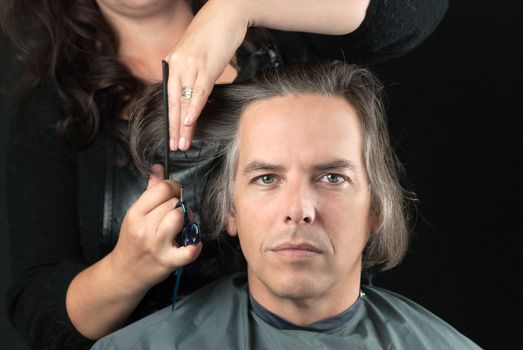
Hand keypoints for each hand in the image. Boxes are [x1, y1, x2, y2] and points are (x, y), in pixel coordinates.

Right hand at [110, 165, 201, 291]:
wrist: (124, 273)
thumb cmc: (132, 241)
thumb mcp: (136, 214)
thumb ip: (150, 190)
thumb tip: (159, 168)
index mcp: (135, 214)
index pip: (161, 189)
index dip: (173, 187)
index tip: (174, 192)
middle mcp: (144, 228)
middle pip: (173, 203)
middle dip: (179, 205)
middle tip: (176, 213)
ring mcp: (157, 245)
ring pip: (180, 218)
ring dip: (186, 220)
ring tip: (182, 225)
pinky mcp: (168, 261)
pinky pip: (190, 250)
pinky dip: (195, 245)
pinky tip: (192, 242)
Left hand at [165, 0, 248, 150]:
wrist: (227, 13)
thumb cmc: (214, 34)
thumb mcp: (196, 55)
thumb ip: (190, 72)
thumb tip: (192, 92)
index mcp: (173, 64)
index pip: (169, 97)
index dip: (170, 119)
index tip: (171, 135)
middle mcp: (178, 65)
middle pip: (173, 102)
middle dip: (173, 127)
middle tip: (174, 146)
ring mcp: (191, 65)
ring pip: (184, 101)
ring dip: (183, 125)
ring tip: (184, 142)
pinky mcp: (206, 65)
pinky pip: (199, 91)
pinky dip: (194, 108)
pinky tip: (190, 121)